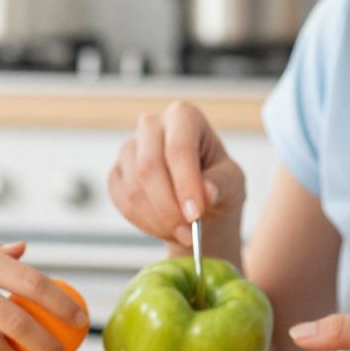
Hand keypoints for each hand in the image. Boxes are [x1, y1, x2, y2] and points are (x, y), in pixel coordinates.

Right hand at [107, 102, 245, 249]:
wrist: (199, 206)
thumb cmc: (218, 185)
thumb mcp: (232, 183)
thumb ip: (222, 185)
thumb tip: (207, 193)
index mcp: (184, 116)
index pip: (178, 147)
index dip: (185, 183)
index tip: (195, 215)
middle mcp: (152, 125)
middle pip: (149, 166)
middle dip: (168, 207)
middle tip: (189, 234)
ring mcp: (130, 148)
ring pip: (133, 188)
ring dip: (158, 220)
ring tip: (182, 233)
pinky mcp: (116, 172)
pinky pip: (122, 201)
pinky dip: (144, 222)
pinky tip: (164, 227)